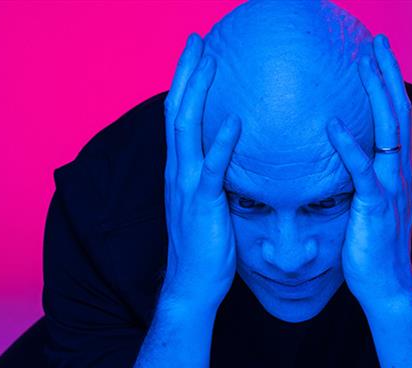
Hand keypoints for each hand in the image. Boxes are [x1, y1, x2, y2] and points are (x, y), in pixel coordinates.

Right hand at [161, 33, 241, 309]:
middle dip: (186, 73)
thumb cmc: (205, 244)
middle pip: (177, 110)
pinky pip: (211, 170)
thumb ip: (213, 173)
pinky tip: (235, 123)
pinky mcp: (203, 205)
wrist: (192, 284)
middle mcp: (178, 170)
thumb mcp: (207, 201)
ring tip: (209, 62)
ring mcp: (188, 186)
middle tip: (197, 40)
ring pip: (186, 130)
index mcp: (180, 168)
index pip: (179, 114)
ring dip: (197, 93)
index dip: (186, 81)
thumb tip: (232, 151)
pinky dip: (221, 145)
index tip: (197, 52)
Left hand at [326, 34, 411, 306]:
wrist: (388, 287)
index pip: (398, 117)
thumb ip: (364, 178)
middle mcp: (400, 173)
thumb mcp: (371, 205)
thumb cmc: (373, 248)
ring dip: (377, 95)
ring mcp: (391, 189)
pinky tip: (332, 126)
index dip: (390, 83)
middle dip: (388, 74)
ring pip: (389, 132)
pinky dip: (349, 148)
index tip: (378, 54)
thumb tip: (344, 157)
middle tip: (377, 40)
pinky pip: (363, 172)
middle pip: (398, 112)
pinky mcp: (375, 208)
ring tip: (363, 64)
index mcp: (399, 171)